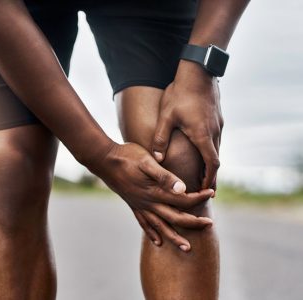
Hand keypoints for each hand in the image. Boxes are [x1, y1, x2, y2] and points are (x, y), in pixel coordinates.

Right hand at [87, 142, 213, 250]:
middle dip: (194, 223)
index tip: (212, 193)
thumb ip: (165, 176)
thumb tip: (183, 189)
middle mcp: (148, 202)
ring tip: (187, 248)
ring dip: (174, 238)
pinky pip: (144, 223)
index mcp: (155, 191)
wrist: (103, 159)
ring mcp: (140, 206)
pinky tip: (158, 241)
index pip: (182, 199)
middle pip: (175, 218)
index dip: (199, 197)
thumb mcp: (147, 162)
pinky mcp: (132, 205)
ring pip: (160, 227)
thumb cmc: (127, 156)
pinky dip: (152, 233)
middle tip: (210, 225)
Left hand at [152, 61, 222, 189]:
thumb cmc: (179, 93)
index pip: (211, 164)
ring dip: (212, 162)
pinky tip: (203, 150)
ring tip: (204, 173)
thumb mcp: (166, 117)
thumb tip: (156, 158)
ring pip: (217, 148)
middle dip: (211, 175)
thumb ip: (160, 138)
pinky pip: (217, 138)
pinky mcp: (218, 117)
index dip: (209, 179)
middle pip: (216, 159)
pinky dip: (211, 149)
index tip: (206, 190)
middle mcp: (214, 132)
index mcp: (202, 135)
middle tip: (206, 188)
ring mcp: (218, 124)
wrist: (198, 71)